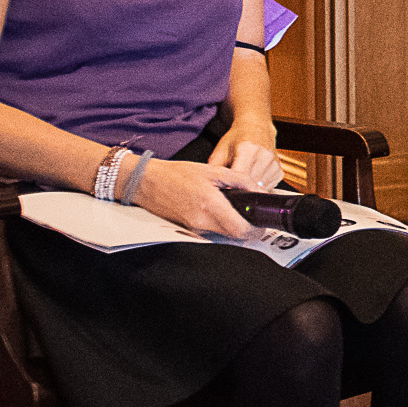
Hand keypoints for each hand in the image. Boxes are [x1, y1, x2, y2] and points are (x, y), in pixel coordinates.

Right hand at [127, 157, 258, 237]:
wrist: (146, 181)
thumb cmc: (177, 174)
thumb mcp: (214, 170)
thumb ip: (240, 181)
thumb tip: (259, 191)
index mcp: (210, 205)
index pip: (240, 230)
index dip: (255, 230)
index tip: (261, 223)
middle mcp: (202, 221)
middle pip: (234, 236)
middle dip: (247, 229)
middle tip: (252, 216)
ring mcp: (194, 228)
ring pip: (223, 234)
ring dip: (232, 226)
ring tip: (234, 209)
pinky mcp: (188, 229)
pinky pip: (210, 231)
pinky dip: (219, 224)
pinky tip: (217, 210)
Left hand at [208, 117, 284, 193]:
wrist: (256, 128)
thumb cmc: (236, 139)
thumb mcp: (221, 150)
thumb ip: (215, 169)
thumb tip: (211, 188)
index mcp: (247, 149)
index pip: (240, 176)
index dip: (231, 185)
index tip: (225, 189)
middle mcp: (264, 155)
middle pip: (250, 184)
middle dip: (239, 189)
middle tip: (231, 188)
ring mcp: (274, 163)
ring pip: (259, 189)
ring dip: (249, 190)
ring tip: (242, 182)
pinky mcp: (279, 171)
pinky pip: (268, 188)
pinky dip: (258, 188)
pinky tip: (252, 179)